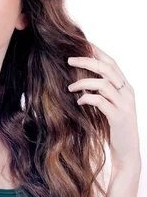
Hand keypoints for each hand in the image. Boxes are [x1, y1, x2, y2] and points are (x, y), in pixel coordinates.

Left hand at [67, 43, 140, 172]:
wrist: (127, 151)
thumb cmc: (114, 128)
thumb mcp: (108, 106)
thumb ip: (100, 93)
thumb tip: (81, 82)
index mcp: (125, 87)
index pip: (111, 63)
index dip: (97, 52)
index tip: (81, 45)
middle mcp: (127, 92)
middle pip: (107, 68)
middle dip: (87, 61)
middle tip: (69, 60)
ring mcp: (124, 104)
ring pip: (103, 83)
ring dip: (83, 82)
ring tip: (70, 87)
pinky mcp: (119, 117)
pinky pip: (101, 102)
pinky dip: (87, 99)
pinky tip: (78, 102)